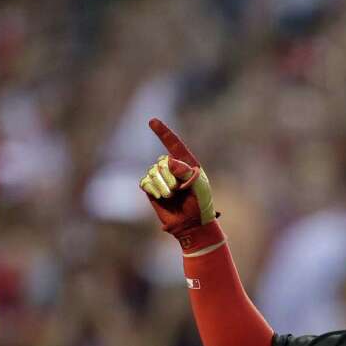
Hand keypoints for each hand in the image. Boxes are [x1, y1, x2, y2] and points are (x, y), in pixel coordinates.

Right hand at [139, 118, 216, 243]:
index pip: (173, 144)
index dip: (163, 132)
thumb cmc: (200, 205)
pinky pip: (145, 182)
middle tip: (179, 190)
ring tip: (173, 196)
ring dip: (163, 186)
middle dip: (169, 177)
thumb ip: (187, 172)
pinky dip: (154, 190)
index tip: (152, 121)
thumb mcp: (200, 187)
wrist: (191, 224)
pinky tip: (162, 197)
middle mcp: (172, 168)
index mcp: (187, 163)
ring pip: (152, 172)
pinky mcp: (151, 188)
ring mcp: (160, 177)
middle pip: (161, 162)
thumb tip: (169, 161)